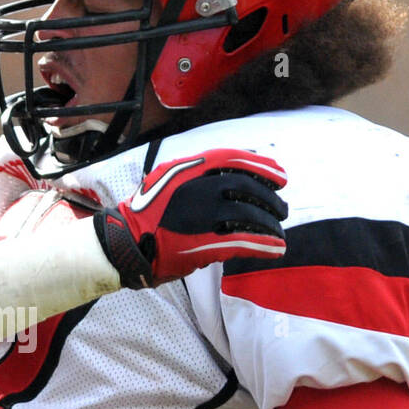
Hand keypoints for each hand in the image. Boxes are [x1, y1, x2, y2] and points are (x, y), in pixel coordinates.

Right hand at [94, 148, 287, 288]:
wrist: (126, 242)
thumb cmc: (146, 213)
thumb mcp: (166, 179)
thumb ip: (194, 174)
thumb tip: (226, 175)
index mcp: (188, 169)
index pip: (233, 159)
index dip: (262, 166)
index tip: (280, 176)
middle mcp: (198, 188)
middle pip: (247, 188)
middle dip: (270, 198)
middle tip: (282, 208)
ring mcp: (202, 216)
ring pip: (249, 216)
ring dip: (269, 224)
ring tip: (279, 232)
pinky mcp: (204, 243)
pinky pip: (243, 242)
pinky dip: (263, 246)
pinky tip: (276, 249)